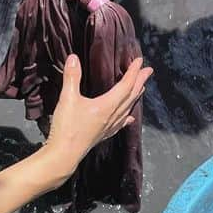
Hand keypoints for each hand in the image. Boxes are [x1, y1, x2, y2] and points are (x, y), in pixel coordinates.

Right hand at [42, 54, 150, 181]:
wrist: (64, 155)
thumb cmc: (67, 127)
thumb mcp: (67, 99)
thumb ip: (72, 77)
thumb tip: (73, 57)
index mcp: (107, 106)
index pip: (125, 85)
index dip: (133, 72)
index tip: (140, 61)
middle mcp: (112, 116)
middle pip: (131, 96)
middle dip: (140, 82)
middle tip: (149, 71)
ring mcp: (109, 127)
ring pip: (127, 108)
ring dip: (135, 96)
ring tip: (141, 88)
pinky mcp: (103, 135)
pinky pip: (120, 123)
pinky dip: (126, 117)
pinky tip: (129, 119)